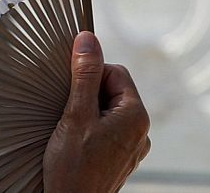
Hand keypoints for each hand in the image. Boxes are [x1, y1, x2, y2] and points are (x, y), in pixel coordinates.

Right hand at [43, 31, 150, 192]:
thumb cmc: (73, 170)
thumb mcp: (76, 115)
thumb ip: (84, 76)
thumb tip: (88, 40)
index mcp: (136, 116)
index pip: (116, 73)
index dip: (91, 75)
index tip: (71, 87)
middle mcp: (140, 131)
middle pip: (113, 92)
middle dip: (89, 96)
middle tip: (69, 113)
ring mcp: (132, 147)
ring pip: (109, 112)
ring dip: (88, 114)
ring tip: (71, 131)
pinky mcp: (121, 159)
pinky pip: (108, 132)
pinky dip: (91, 132)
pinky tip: (76, 144)